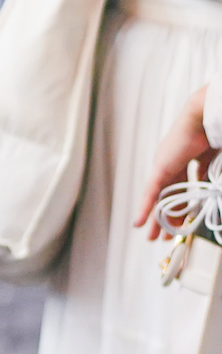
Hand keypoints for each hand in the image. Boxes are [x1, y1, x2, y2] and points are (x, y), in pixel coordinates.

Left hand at [136, 85, 215, 238]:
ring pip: (159, 198)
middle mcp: (171, 163)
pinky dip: (146, 208)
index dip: (182, 207)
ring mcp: (165, 165)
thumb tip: (205, 185)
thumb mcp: (211, 158)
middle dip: (167, 218)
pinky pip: (152, 192)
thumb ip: (206, 171)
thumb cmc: (215, 133)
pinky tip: (139, 223)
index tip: (184, 221)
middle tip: (163, 236)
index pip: (182, 189)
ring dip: (157, 219)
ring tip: (153, 236)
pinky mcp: (161, 167)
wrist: (208, 117)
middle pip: (168, 196)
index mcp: (185, 160)